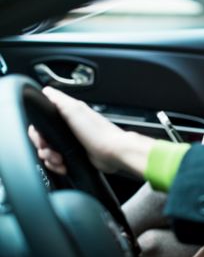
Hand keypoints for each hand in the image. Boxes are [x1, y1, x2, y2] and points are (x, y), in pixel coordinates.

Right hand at [30, 86, 154, 176]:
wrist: (114, 153)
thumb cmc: (98, 132)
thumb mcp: (75, 110)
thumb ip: (59, 100)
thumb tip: (45, 91)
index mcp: (68, 113)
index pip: (41, 118)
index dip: (37, 129)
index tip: (41, 137)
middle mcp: (68, 126)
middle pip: (42, 136)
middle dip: (42, 146)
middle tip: (49, 150)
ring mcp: (71, 141)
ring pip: (48, 150)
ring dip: (49, 158)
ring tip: (59, 160)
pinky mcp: (74, 154)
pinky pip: (56, 160)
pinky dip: (57, 165)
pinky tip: (63, 166)